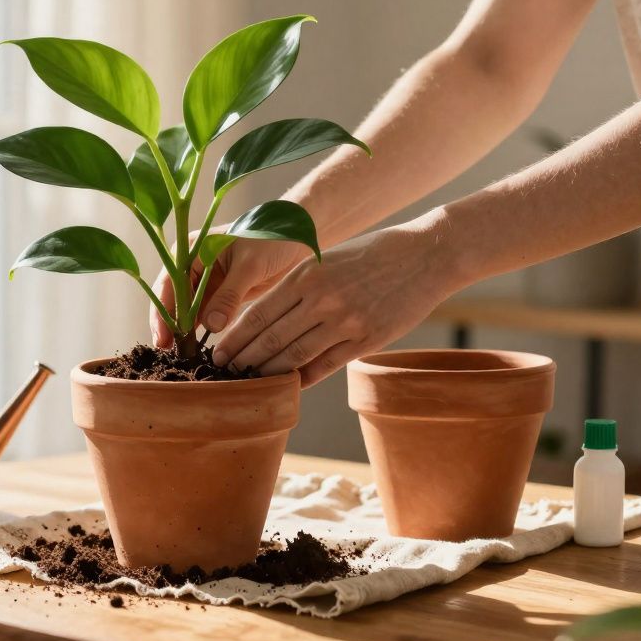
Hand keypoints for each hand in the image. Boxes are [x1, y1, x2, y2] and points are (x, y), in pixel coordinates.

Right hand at [150, 229, 312, 347]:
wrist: (297, 237)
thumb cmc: (271, 239)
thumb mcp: (249, 265)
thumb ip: (229, 295)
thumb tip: (211, 326)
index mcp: (191, 250)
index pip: (168, 284)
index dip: (163, 312)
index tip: (163, 338)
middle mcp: (193, 266)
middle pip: (174, 300)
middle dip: (171, 325)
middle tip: (170, 352)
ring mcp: (207, 282)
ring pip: (189, 311)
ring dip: (187, 331)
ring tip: (184, 355)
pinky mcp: (222, 295)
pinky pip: (207, 316)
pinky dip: (204, 330)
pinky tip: (201, 348)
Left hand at [211, 215, 463, 386]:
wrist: (424, 256)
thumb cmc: (371, 254)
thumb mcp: (326, 258)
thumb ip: (297, 285)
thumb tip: (265, 317)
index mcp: (306, 275)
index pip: (258, 313)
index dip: (234, 337)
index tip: (216, 353)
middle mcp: (321, 299)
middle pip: (270, 338)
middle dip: (243, 360)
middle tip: (223, 375)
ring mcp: (345, 322)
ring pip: (294, 356)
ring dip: (268, 373)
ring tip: (250, 384)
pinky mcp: (367, 339)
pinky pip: (326, 365)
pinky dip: (304, 378)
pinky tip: (290, 386)